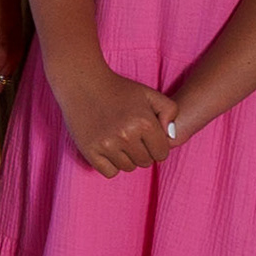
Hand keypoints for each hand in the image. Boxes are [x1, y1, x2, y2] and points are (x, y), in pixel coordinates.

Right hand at [50, 60, 178, 177]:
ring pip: (128, 167)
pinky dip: (110, 164)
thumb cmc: (119, 89)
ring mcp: (107, 144)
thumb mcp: (149, 94)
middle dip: (142, 152)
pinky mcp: (90, 151)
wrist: (84, 84)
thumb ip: (170, 111)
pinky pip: (109, 172)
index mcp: (144, 123)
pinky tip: (108, 149)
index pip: (161, 154)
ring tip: (119, 141)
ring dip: (126, 158)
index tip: (147, 137)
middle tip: (131, 137)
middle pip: (145, 162)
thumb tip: (171, 136)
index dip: (156, 146)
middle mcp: (126, 135)